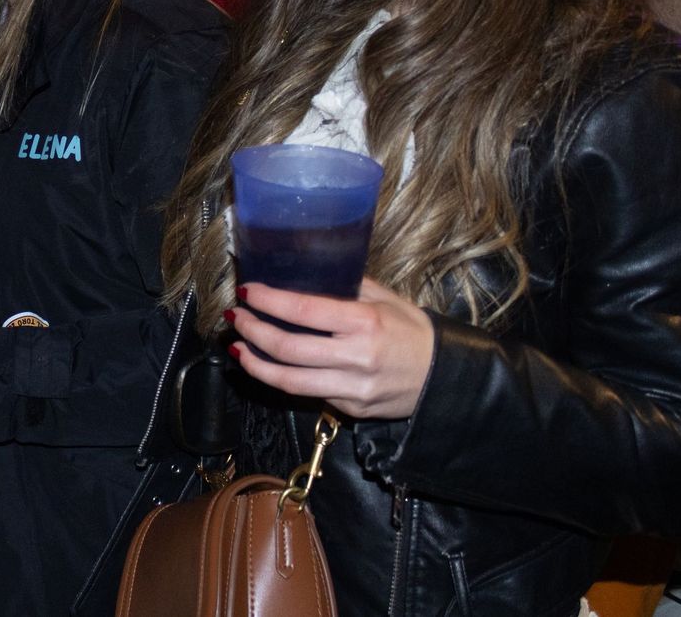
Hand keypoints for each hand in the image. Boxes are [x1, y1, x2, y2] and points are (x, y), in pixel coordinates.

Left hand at [225, 278, 434, 419]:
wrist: (444, 378)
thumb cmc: (412, 331)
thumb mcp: (386, 299)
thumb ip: (347, 287)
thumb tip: (305, 271)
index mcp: (365, 323)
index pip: (303, 311)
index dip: (268, 301)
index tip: (247, 291)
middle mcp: (356, 357)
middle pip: (288, 348)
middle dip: (253, 332)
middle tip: (236, 318)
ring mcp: (353, 388)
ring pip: (289, 381)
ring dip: (255, 364)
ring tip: (237, 348)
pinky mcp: (350, 408)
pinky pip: (308, 393)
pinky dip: (282, 379)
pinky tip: (267, 366)